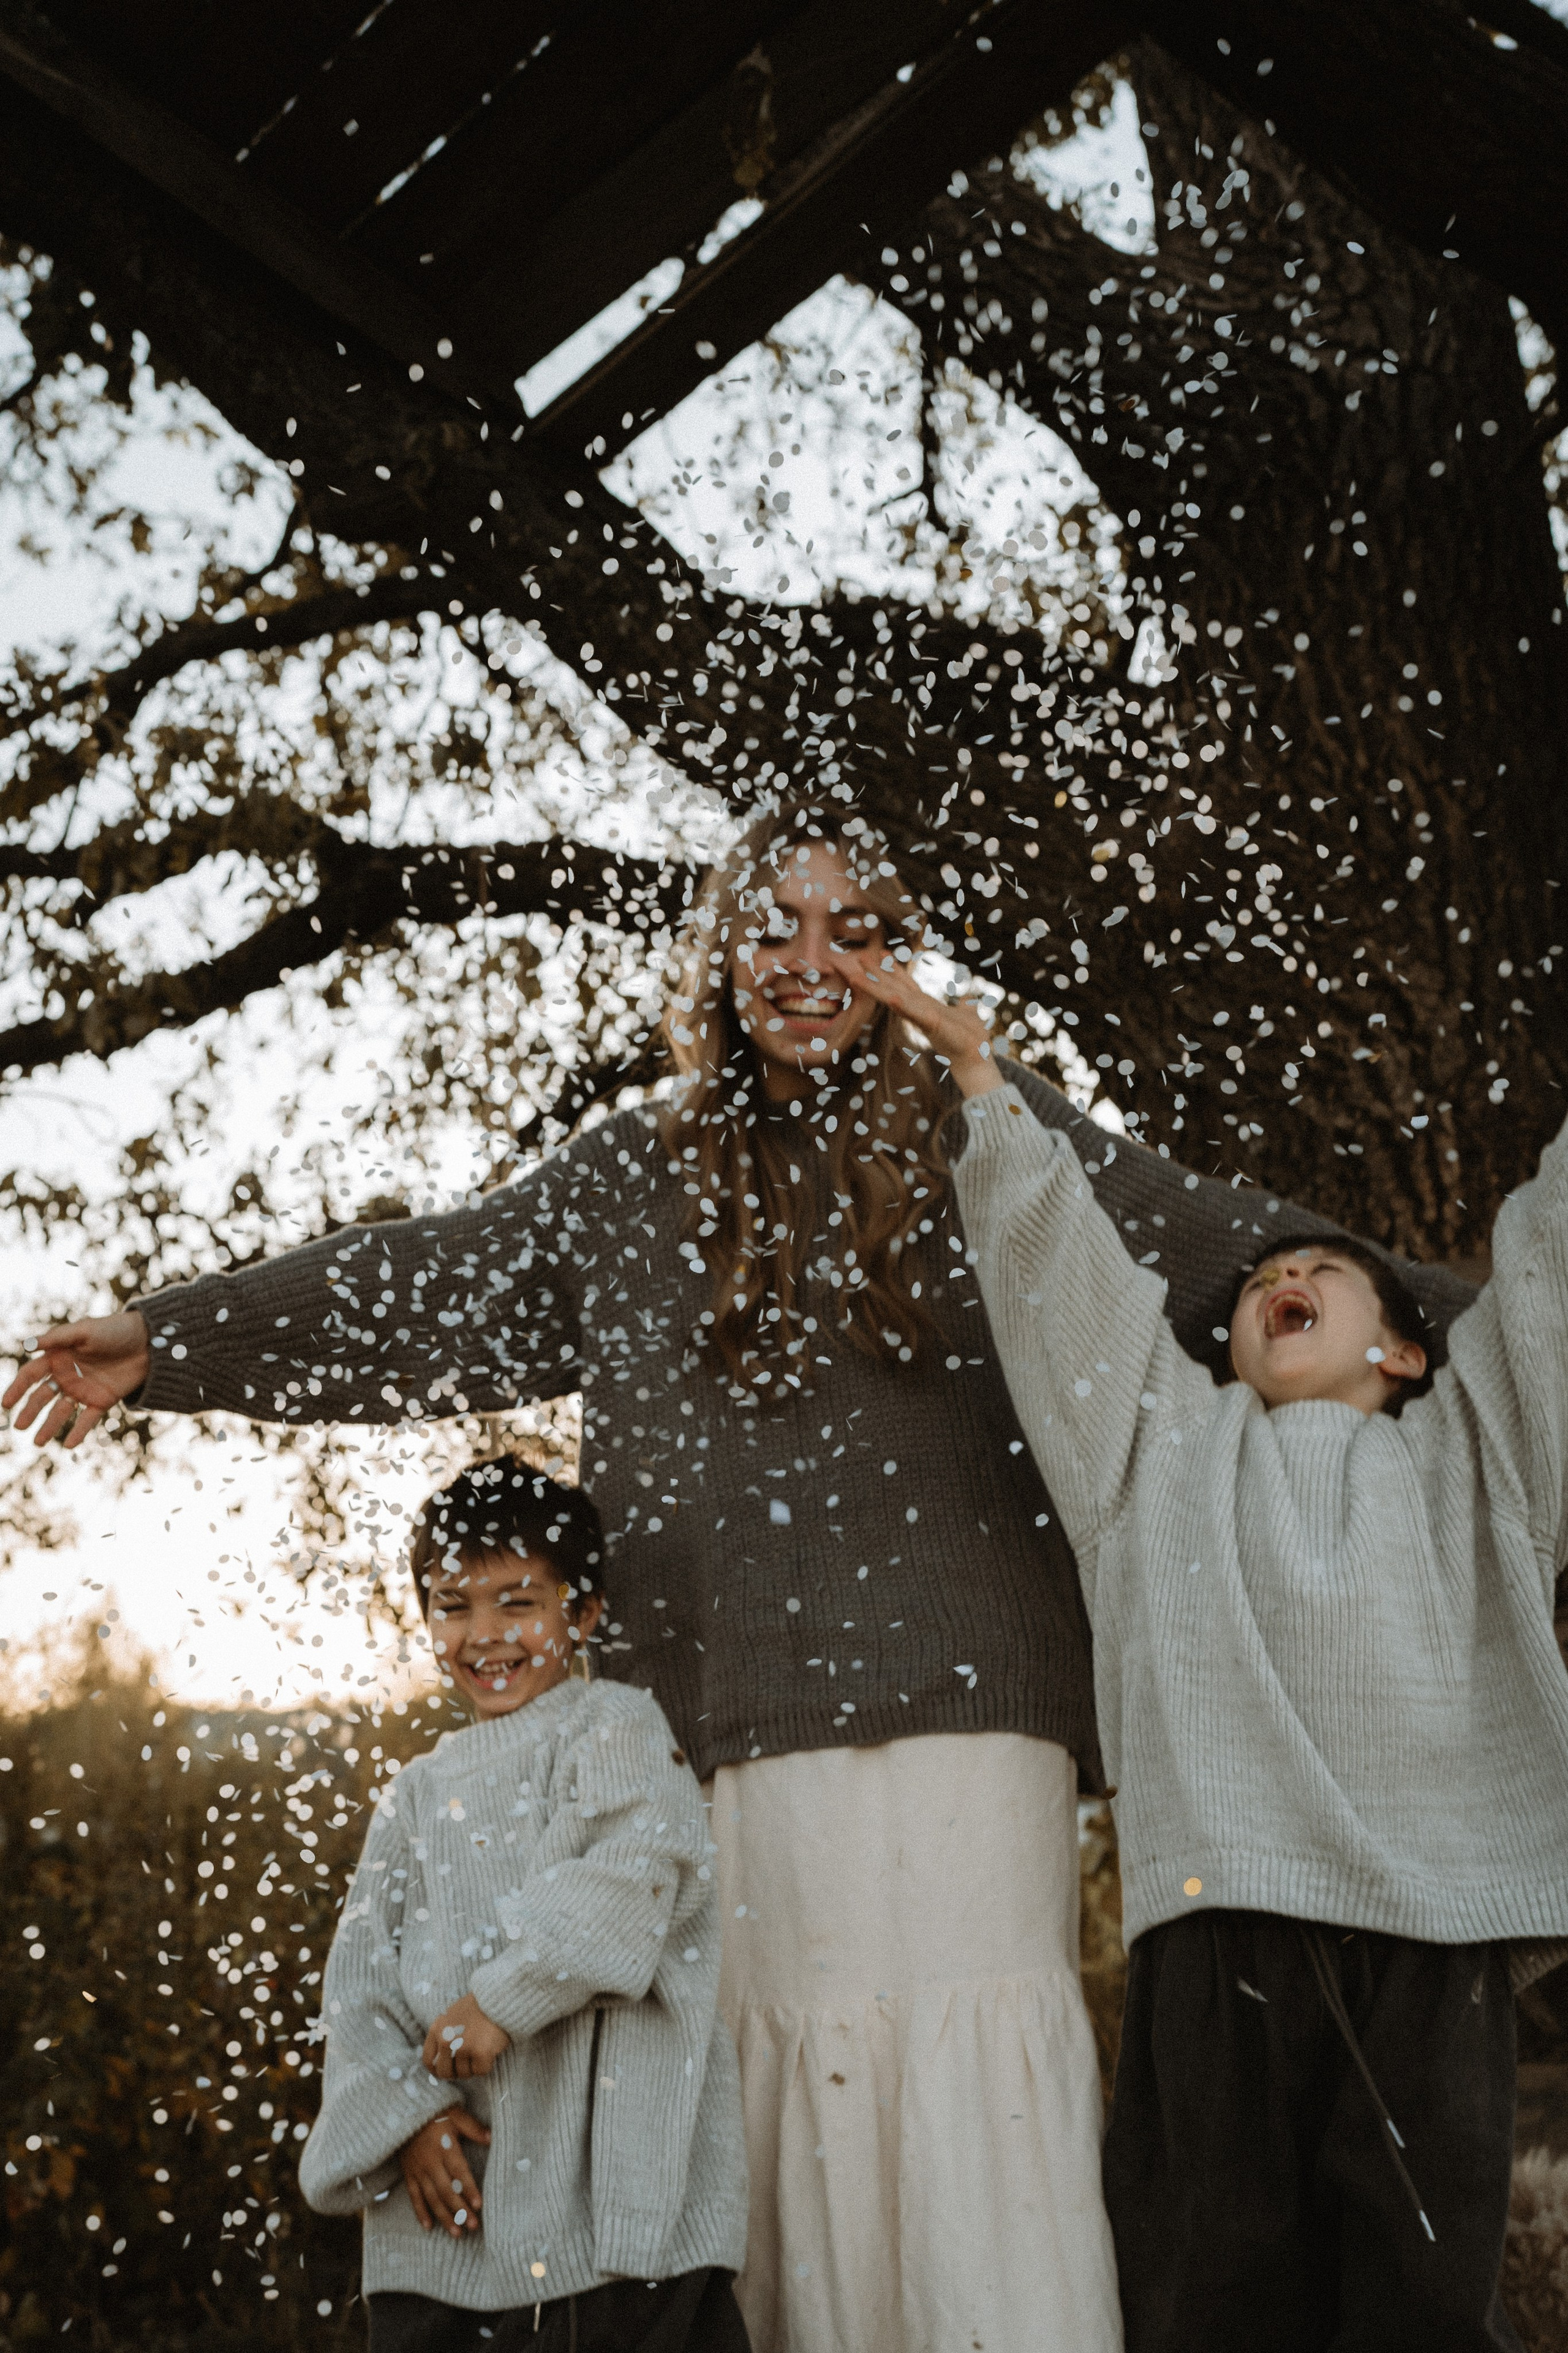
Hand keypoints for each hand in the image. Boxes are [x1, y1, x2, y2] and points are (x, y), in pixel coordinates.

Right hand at [2, 1312, 151, 1447]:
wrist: (148, 1341)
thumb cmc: (114, 1330)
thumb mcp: (85, 1330)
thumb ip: (57, 1338)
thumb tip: (26, 1344)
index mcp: (58, 1357)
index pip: (30, 1375)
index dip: (17, 1389)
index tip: (6, 1404)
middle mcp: (67, 1376)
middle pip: (42, 1396)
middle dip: (30, 1411)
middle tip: (19, 1426)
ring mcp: (84, 1390)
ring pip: (61, 1411)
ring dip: (49, 1426)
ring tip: (38, 1442)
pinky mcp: (102, 1400)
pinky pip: (87, 1419)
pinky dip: (78, 1432)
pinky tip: (68, 1445)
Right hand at [399, 2108, 489, 2236]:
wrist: (403, 2112)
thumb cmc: (435, 2113)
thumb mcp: (456, 2114)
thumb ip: (473, 2127)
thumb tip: (492, 2137)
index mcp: (444, 2147)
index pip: (459, 2172)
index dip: (469, 2189)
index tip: (479, 2205)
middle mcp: (430, 2163)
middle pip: (446, 2191)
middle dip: (460, 2210)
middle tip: (473, 2226)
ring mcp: (418, 2171)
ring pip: (432, 2198)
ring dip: (444, 2217)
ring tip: (457, 2233)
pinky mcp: (408, 2174)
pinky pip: (414, 2197)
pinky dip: (420, 2212)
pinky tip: (429, 2227)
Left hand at [421, 1992, 511, 2080]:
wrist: (498, 1997)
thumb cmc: (477, 2006)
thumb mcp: (452, 2014)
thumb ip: (444, 2032)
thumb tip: (439, 2055)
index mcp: (437, 2029)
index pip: (428, 2060)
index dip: (436, 2070)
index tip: (444, 2072)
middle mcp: (446, 2040)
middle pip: (444, 2072)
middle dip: (455, 2074)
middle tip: (466, 2067)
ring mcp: (463, 2046)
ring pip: (464, 2073)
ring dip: (473, 2067)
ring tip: (481, 2051)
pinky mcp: (480, 2053)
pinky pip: (481, 2071)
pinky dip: (486, 2065)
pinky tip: (491, 2051)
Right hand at [830, 951, 1000, 1098]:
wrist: (977, 1058)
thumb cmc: (970, 1038)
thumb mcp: (968, 1013)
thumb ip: (964, 1004)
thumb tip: (968, 998)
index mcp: (926, 1004)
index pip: (906, 983)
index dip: (893, 968)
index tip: (882, 952)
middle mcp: (919, 1009)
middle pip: (892, 987)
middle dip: (875, 973)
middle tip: (858, 957)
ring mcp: (922, 1017)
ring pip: (894, 998)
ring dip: (875, 987)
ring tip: (856, 976)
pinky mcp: (931, 1025)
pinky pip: (914, 1013)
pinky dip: (903, 1006)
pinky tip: (892, 997)